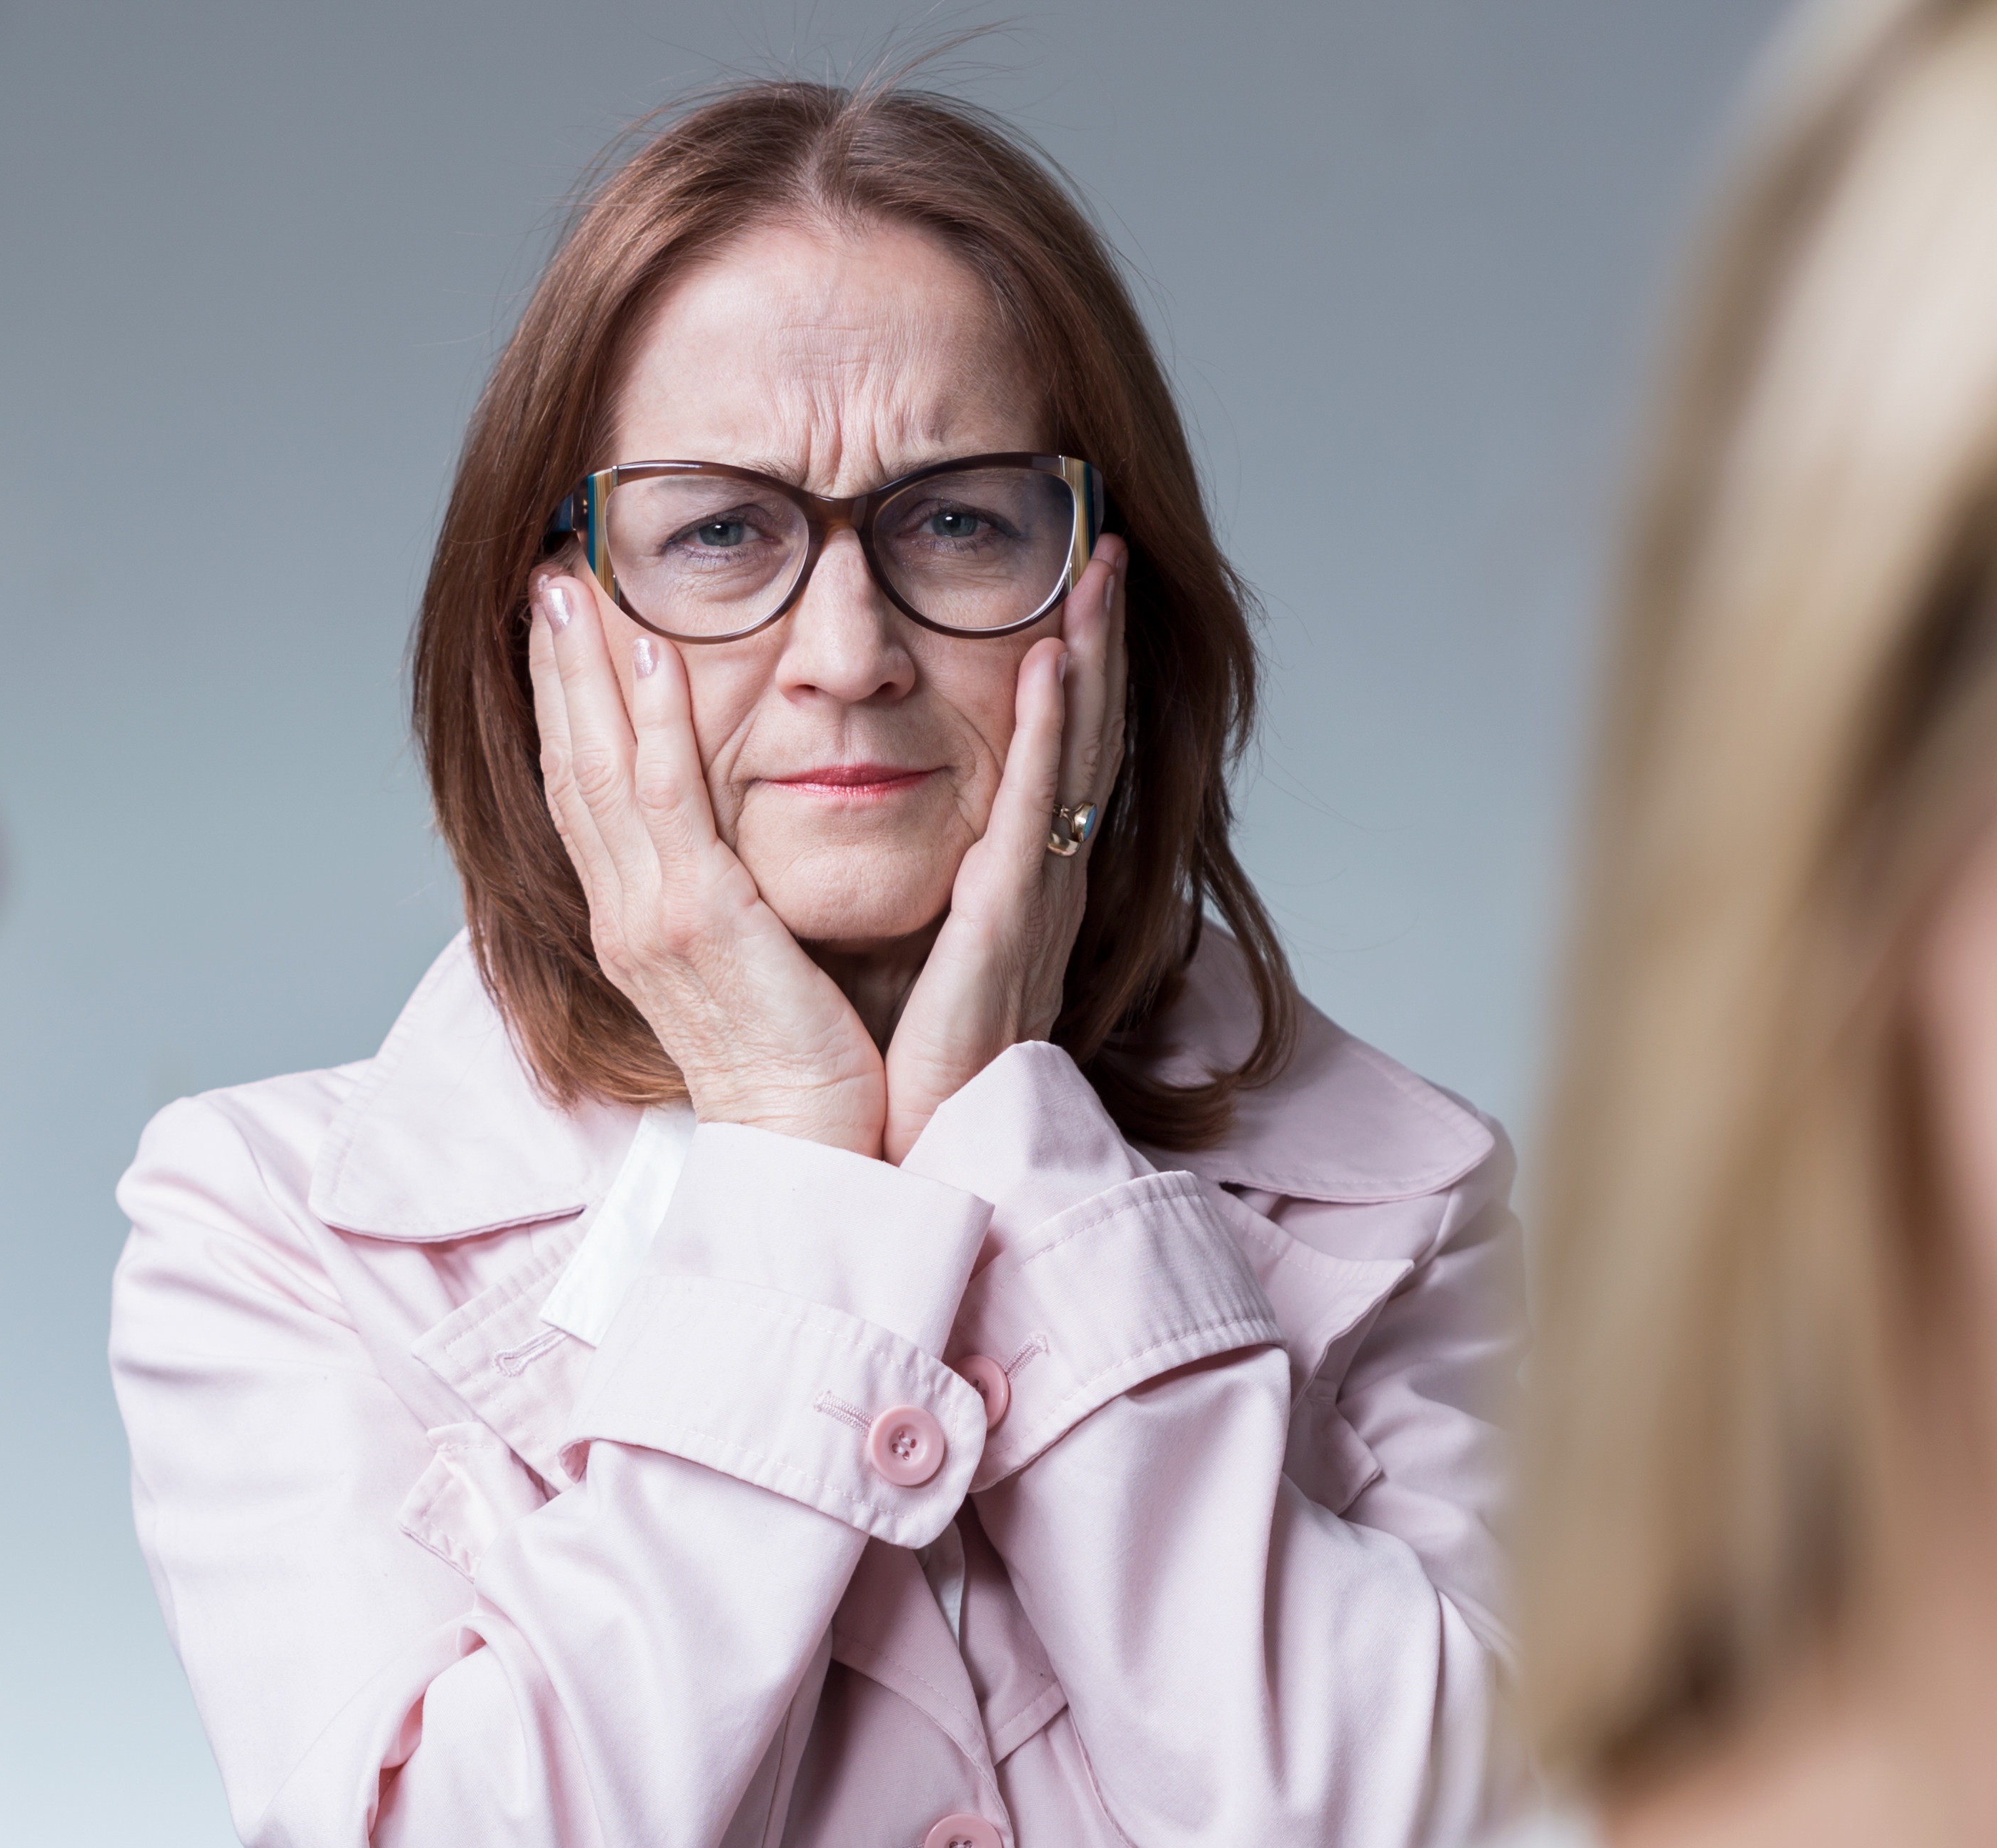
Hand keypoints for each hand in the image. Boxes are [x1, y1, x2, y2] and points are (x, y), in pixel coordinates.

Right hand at [529, 571, 885, 1154]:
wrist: (813, 1148)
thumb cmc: (801, 1065)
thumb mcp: (748, 963)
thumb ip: (725, 898)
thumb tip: (722, 849)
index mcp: (635, 922)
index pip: (584, 790)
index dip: (566, 703)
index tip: (561, 626)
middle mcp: (625, 914)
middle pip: (571, 764)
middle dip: (556, 665)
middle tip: (547, 574)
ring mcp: (651, 918)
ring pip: (601, 768)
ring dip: (587, 668)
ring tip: (577, 583)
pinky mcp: (699, 923)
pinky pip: (667, 805)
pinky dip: (654, 726)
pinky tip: (655, 659)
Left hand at [880, 537, 1127, 1160]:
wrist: (904, 1152)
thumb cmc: (900, 1064)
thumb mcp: (916, 948)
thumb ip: (924, 883)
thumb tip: (889, 818)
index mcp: (1014, 884)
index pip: (1051, 754)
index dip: (1076, 670)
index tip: (1076, 585)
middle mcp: (1039, 883)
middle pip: (1080, 737)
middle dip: (1101, 639)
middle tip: (1107, 545)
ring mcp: (1032, 901)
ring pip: (1072, 756)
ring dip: (1092, 658)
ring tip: (1100, 573)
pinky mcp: (1006, 925)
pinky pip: (1032, 813)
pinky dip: (1047, 735)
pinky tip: (1052, 665)